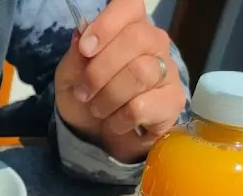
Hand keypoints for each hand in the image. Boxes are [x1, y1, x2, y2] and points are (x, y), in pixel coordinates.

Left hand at [54, 0, 184, 162]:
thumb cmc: (86, 98)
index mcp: (128, 28)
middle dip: (99, 71)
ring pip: (140, 73)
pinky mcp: (173, 101)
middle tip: (83, 92)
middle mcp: (154, 42)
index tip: (86, 49)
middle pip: (136, 39)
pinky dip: (119, 120)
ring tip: (98, 110)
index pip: (129, 5)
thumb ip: (74, 57)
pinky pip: (142, 106)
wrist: (97, 137)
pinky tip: (117, 123)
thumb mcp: (69, 78)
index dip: (107, 24)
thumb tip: (81, 35)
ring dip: (108, 98)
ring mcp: (168, 70)